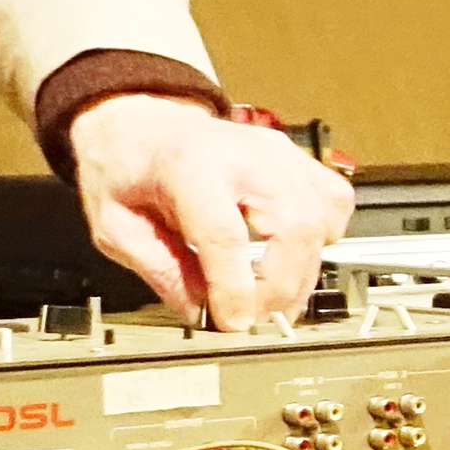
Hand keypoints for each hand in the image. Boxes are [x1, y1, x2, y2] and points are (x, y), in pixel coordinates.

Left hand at [66, 95, 351, 329]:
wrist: (144, 126)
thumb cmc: (127, 167)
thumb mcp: (116, 226)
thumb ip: (161, 272)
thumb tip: (202, 312)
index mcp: (187, 164)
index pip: (225, 235)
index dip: (235, 288)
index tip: (231, 322)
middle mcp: (243, 153)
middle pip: (291, 228)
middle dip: (279, 288)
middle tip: (252, 316)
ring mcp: (278, 153)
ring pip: (321, 221)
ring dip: (302, 272)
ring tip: (269, 296)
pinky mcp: (297, 160)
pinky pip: (334, 203)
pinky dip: (323, 238)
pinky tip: (293, 254)